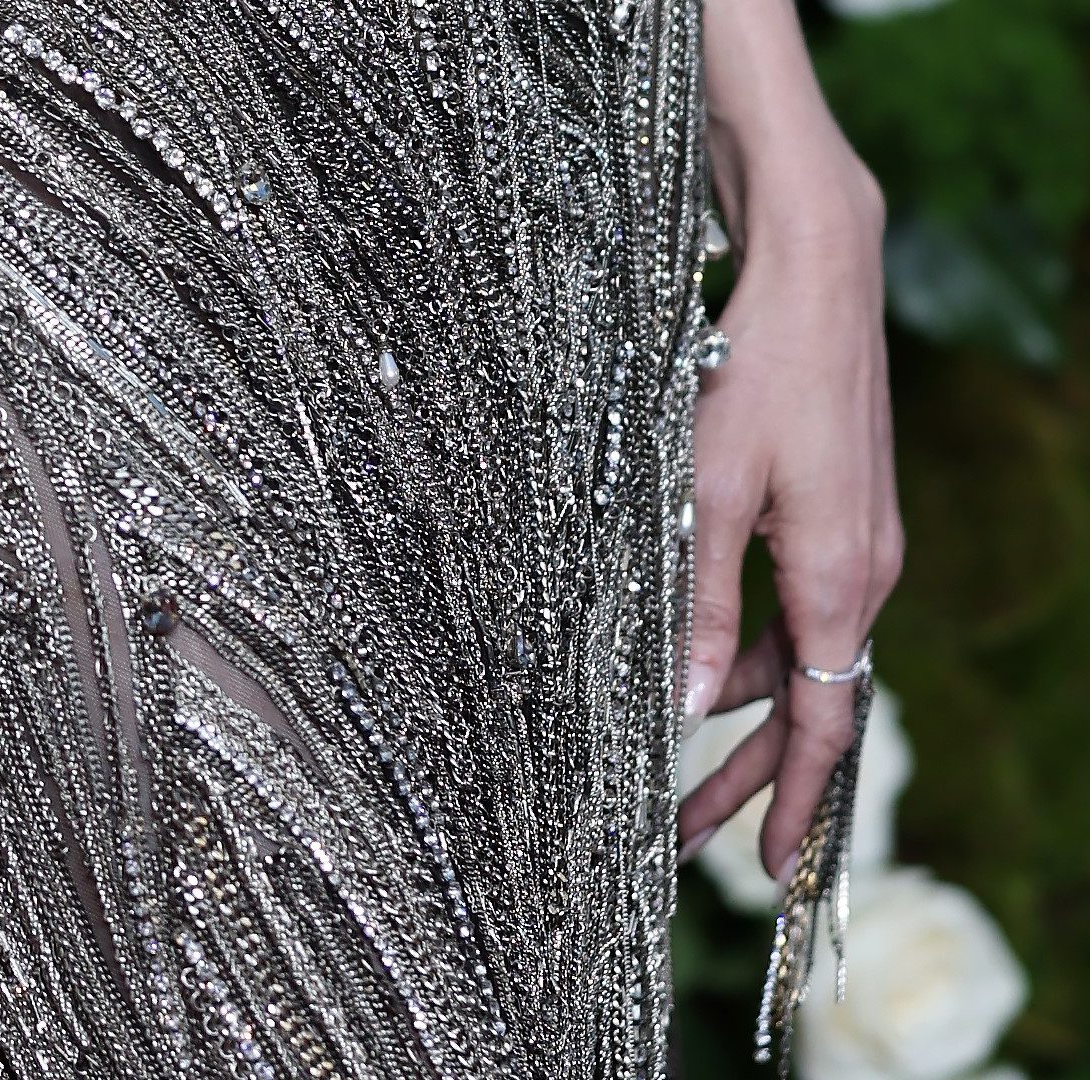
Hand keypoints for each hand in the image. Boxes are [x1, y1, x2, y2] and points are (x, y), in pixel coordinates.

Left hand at [675, 144, 902, 883]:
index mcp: (839, 581)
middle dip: (745, 770)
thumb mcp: (707, 499)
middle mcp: (864, 573)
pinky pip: (795, 605)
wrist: (816, 277)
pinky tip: (695, 650)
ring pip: (793, 651)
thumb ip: (700, 607)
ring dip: (734, 700)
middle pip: (804, 700)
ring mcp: (857, 543)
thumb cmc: (757, 377)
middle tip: (686, 834)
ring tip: (662, 749)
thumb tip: (686, 705)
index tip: (776, 864)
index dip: (794, 796)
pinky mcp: (838, 515)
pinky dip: (747, 640)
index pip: (823, 720)